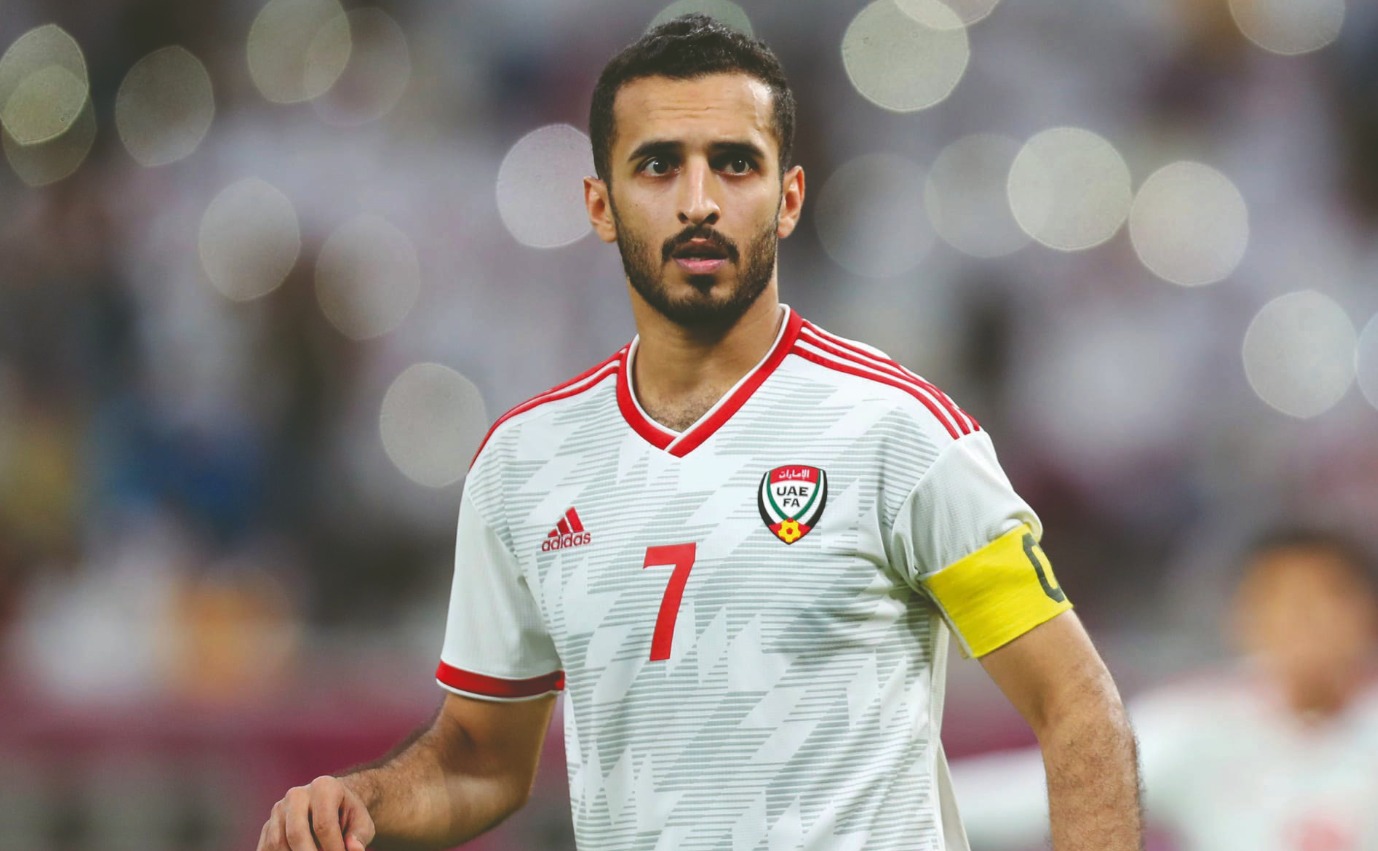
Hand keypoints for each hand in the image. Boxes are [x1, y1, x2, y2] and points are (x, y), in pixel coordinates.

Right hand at [258, 776, 375, 850]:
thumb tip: (355, 850)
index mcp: (323, 787)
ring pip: (279, 843)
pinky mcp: (268, 825)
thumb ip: (359, 835)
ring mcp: (279, 809)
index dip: (333, 849)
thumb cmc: (347, 815)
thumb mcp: (361, 822)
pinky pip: (268, 848)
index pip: (324, 824)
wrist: (330, 804)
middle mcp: (296, 795)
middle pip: (296, 834)